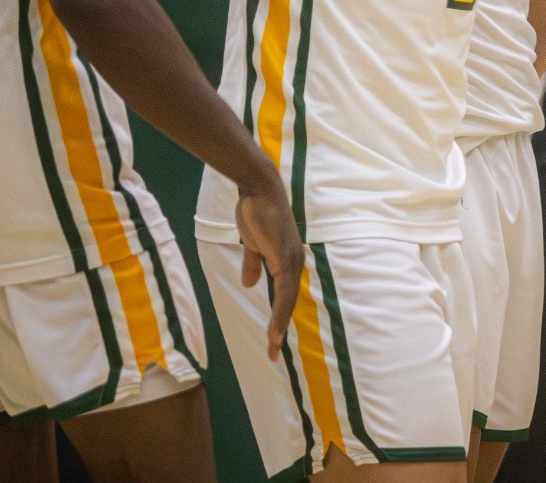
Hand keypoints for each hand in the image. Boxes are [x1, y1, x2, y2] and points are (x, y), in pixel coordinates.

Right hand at [235, 177, 303, 361]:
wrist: (258, 191)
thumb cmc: (255, 213)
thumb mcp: (253, 244)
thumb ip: (254, 264)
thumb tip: (250, 284)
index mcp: (288, 261)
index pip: (286, 296)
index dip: (280, 318)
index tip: (273, 340)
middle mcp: (295, 263)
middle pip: (289, 303)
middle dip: (280, 330)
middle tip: (273, 354)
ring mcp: (291, 260)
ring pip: (288, 301)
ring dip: (280, 326)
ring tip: (273, 347)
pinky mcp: (284, 257)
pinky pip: (283, 290)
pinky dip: (280, 311)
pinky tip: (275, 327)